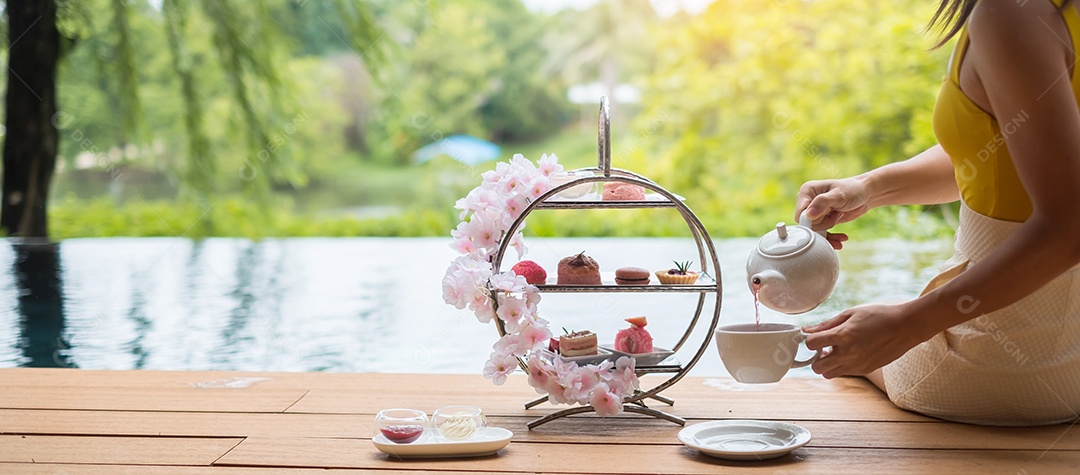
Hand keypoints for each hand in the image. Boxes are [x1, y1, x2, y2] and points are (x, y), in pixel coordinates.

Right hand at [795, 178, 871, 248]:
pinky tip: (841, 239)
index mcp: (807, 191)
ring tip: (840, 217)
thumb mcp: (838, 195)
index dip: (811, 220)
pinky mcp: (822, 220)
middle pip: (807, 224)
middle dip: (824, 223)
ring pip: (815, 231)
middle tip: (837, 212)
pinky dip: (831, 238)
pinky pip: (821, 234)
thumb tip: (808, 216)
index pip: (800, 213)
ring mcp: (815, 212)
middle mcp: (808, 201)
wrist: (865, 195)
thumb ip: (822, 203)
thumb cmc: (853, 190)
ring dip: (829, 229)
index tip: (826, 216)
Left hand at [802, 303, 930, 378]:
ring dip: (827, 364)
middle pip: (817, 367)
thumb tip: (807, 330)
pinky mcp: (865, 370)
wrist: (905, 327)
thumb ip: (827, 324)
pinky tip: (850, 353)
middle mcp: (849, 354)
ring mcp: (857, 365)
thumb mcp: (850, 314)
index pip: (812, 344)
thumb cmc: (878, 316)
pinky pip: (844, 373)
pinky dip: (841, 366)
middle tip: (824, 347)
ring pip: (829, 374)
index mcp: (844, 336)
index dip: (810, 339)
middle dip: (816, 357)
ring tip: (836, 351)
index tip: (815, 336)